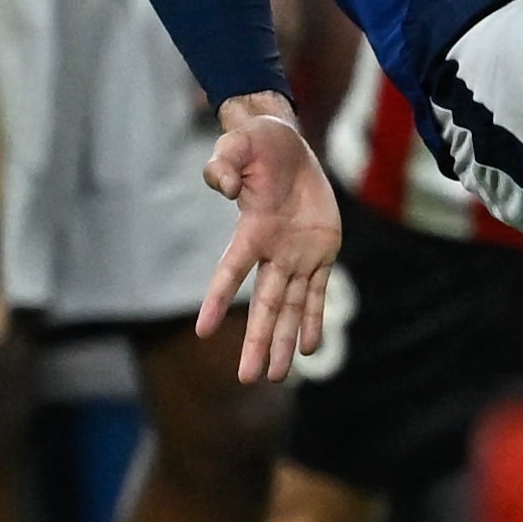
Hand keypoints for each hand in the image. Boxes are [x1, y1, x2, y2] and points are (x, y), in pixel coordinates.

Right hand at [197, 99, 342, 383]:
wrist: (286, 142)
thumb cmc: (254, 144)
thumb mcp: (234, 146)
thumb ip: (221, 166)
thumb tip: (221, 188)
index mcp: (251, 231)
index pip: (230, 272)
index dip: (216, 299)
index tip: (201, 331)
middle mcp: (272, 251)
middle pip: (263, 305)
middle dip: (256, 342)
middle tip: (248, 379)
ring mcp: (297, 255)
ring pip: (290, 306)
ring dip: (283, 341)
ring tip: (275, 376)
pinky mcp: (321, 250)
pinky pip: (317, 291)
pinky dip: (314, 319)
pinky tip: (309, 349)